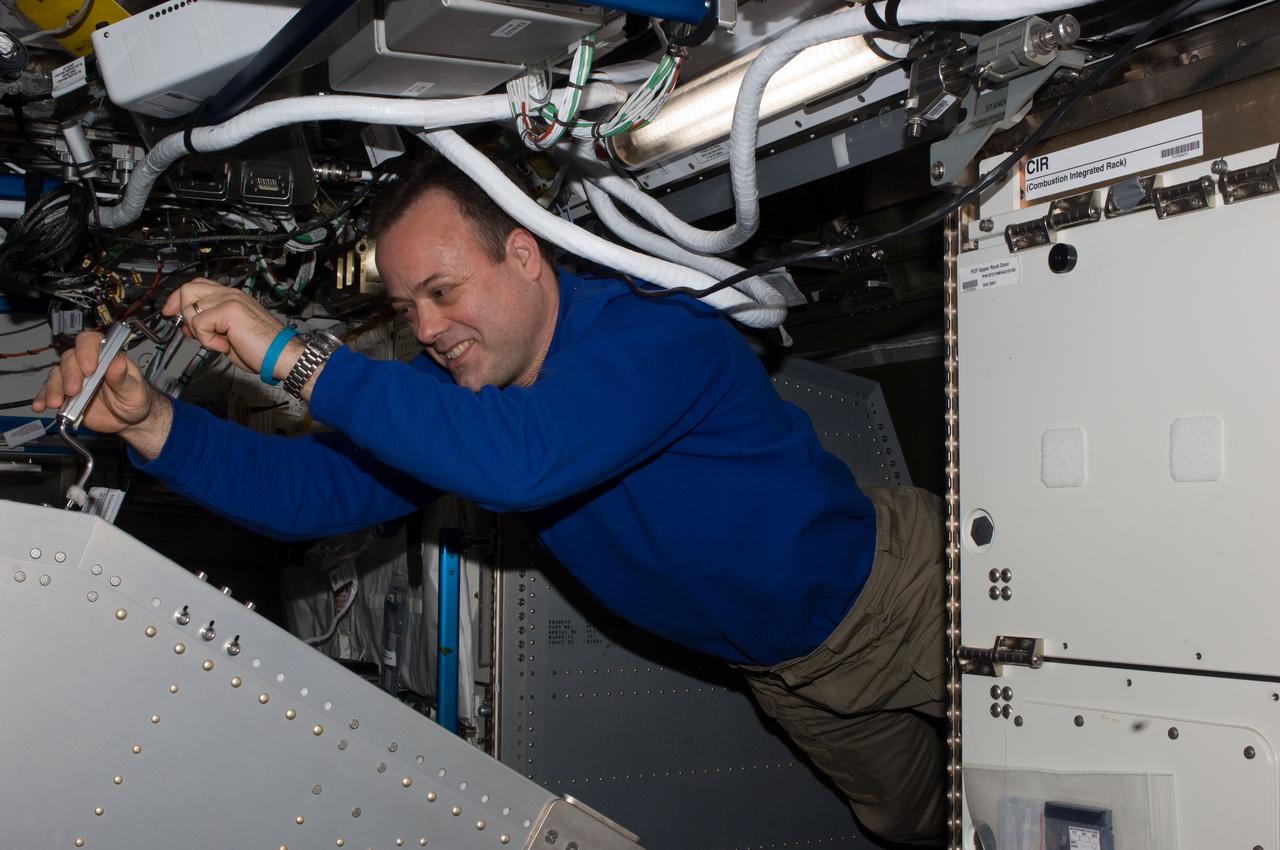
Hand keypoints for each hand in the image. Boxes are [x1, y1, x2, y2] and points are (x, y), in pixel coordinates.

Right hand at [32, 329, 162, 437]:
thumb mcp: (135, 390)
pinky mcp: (65, 394)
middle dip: (69, 375)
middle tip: (73, 391)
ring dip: (53, 388)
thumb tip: (118, 360)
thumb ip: (124, 378)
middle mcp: (86, 363)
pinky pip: (49, 392)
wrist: (129, 420)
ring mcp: (74, 378)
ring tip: (56, 403)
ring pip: (56, 374)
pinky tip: (40, 406)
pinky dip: (42, 398)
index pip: (90, 342)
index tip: (89, 369)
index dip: (86, 351)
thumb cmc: (135, 399)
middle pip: (69, 359)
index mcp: (106, 356)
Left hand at [163, 279, 293, 378]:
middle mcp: (230, 294)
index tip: (170, 312)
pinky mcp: (228, 310)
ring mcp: (230, 299)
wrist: (281, 355)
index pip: (197, 285)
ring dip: (198, 331)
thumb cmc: (262, 349)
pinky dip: (207, 340)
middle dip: (183, 313)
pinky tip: (223, 345)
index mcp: (231, 297)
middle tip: (195, 333)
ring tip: (219, 342)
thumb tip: (188, 327)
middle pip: (188, 289)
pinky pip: (199, 324)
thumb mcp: (227, 336)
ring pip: (190, 308)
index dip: (179, 298)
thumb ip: (209, 326)